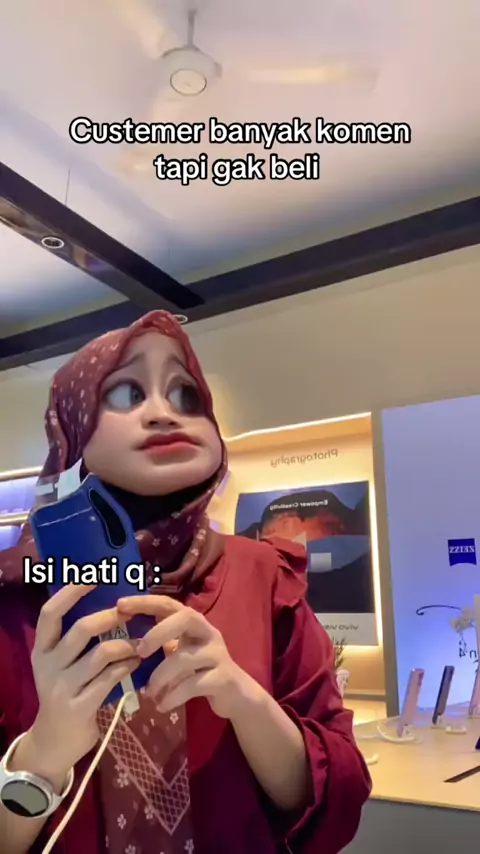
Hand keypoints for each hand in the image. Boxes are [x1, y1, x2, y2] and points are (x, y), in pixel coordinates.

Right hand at [29, 584, 140, 777]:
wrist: (54, 742)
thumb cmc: (65, 692)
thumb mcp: (61, 664)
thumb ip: (75, 639)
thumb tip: (108, 601)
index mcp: (41, 649)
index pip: (50, 612)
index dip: (71, 591)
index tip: (94, 574)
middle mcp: (48, 665)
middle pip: (81, 629)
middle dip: (110, 616)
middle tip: (129, 612)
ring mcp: (62, 688)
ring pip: (101, 653)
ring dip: (127, 643)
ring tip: (141, 642)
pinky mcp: (80, 707)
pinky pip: (111, 678)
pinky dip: (128, 666)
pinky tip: (137, 662)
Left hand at [117, 596, 252, 719]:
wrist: (236, 694)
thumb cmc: (201, 670)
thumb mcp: (181, 652)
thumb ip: (161, 643)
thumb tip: (122, 643)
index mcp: (194, 623)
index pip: (168, 603)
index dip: (145, 602)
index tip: (120, 605)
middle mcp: (208, 632)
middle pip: (185, 618)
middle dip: (158, 632)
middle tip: (139, 652)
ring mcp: (217, 654)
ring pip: (185, 657)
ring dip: (160, 676)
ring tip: (148, 692)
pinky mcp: (222, 678)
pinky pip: (193, 685)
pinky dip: (173, 696)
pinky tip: (161, 706)